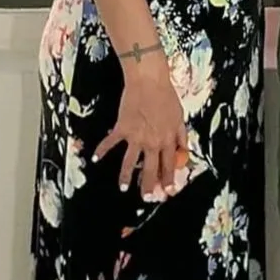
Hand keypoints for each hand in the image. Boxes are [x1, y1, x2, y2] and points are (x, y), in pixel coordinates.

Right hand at [93, 56, 188, 199]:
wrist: (149, 82)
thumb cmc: (166, 96)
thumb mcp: (180, 117)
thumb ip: (182, 136)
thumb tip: (184, 151)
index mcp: (167, 140)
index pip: (169, 164)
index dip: (169, 179)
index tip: (168, 191)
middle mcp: (152, 142)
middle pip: (150, 169)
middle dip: (148, 186)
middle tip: (146, 198)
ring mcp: (136, 137)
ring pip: (130, 162)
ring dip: (126, 176)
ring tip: (123, 188)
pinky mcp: (122, 128)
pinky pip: (111, 142)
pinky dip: (102, 150)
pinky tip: (95, 158)